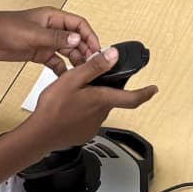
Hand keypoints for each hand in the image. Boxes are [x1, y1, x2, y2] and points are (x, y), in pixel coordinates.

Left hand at [0, 8, 99, 69]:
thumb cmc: (6, 28)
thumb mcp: (33, 33)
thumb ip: (55, 38)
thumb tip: (76, 40)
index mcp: (53, 18)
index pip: (79, 25)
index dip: (89, 36)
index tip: (96, 49)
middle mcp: (52, 29)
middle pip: (76, 39)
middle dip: (85, 51)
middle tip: (92, 65)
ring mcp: (46, 41)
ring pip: (68, 51)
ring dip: (75, 61)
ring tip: (82, 73)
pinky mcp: (39, 53)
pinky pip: (56, 61)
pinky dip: (62, 69)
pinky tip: (67, 77)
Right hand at [30, 49, 155, 148]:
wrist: (39, 135)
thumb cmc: (53, 108)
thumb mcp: (72, 79)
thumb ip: (94, 67)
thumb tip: (113, 56)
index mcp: (102, 100)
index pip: (132, 99)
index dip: (145, 93)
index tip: (153, 89)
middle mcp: (101, 114)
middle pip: (111, 99)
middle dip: (104, 89)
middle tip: (88, 83)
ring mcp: (92, 126)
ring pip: (99, 108)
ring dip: (92, 100)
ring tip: (73, 94)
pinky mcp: (84, 133)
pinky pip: (89, 118)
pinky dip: (84, 111)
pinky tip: (70, 107)